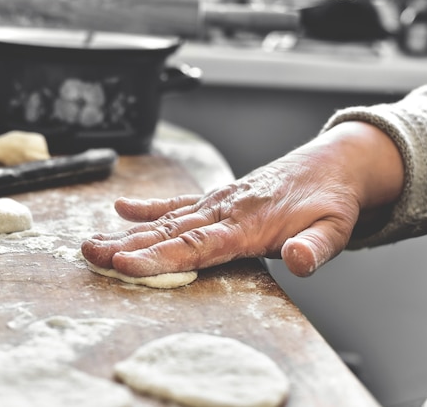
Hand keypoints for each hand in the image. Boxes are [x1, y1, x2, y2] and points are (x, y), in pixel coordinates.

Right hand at [81, 122, 403, 276]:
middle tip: (90, 254)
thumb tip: (300, 261)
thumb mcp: (336, 228)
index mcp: (249, 224)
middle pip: (169, 233)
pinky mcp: (218, 198)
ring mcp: (218, 202)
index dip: (158, 256)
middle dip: (127, 245)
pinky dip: (150, 207)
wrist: (333, 164)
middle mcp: (225, 211)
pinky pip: (178, 203)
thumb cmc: (331, 202)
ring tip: (92, 241)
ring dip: (127, 231)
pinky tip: (122, 208)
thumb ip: (315, 247)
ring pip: (165, 220)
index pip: (196, 246)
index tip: (124, 263)